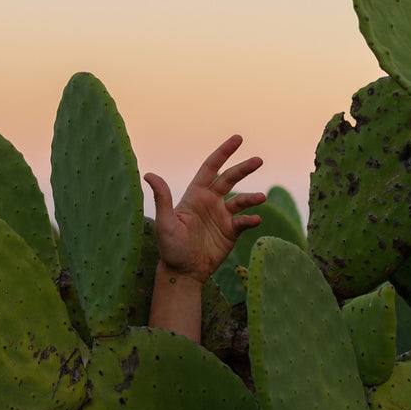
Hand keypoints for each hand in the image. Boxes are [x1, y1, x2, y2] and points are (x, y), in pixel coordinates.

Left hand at [144, 134, 263, 284]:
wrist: (183, 271)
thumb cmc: (170, 246)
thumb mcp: (165, 222)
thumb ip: (162, 198)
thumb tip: (149, 174)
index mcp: (195, 195)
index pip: (211, 168)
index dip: (223, 152)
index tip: (237, 138)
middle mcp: (211, 202)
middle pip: (230, 179)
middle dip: (243, 168)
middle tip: (258, 160)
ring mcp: (223, 216)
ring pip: (241, 200)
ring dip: (251, 198)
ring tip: (260, 197)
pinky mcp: (231, 231)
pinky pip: (244, 221)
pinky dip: (251, 219)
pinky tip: (256, 219)